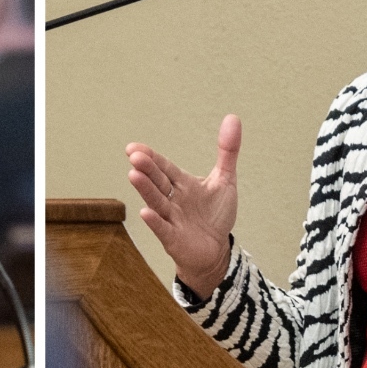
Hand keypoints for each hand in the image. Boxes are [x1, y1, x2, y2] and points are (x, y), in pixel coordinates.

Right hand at [125, 114, 241, 299]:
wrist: (216, 250)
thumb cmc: (216, 215)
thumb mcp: (225, 180)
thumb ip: (227, 151)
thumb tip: (232, 118)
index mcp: (182, 183)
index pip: (164, 167)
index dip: (151, 157)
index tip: (134, 148)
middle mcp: (173, 199)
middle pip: (158, 181)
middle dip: (147, 169)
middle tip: (134, 156)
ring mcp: (171, 218)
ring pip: (157, 201)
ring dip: (145, 189)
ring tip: (133, 175)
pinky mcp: (173, 238)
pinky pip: (162, 228)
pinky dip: (154, 221)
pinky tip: (145, 212)